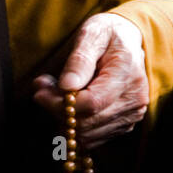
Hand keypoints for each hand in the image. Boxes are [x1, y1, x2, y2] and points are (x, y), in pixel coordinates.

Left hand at [30, 13, 148, 149]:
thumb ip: (79, 60)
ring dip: (63, 121)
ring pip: (88, 135)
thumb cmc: (107, 35)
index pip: (91, 103)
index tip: (39, 92)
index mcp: (127, 74)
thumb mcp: (91, 34)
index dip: (60, 104)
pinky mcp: (124, 124)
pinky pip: (92, 138)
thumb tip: (67, 86)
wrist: (129, 41)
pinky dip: (74, 126)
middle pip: (88, 123)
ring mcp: (131, 115)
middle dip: (57, 112)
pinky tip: (67, 105)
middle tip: (41, 91)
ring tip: (52, 95)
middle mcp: (134, 99)